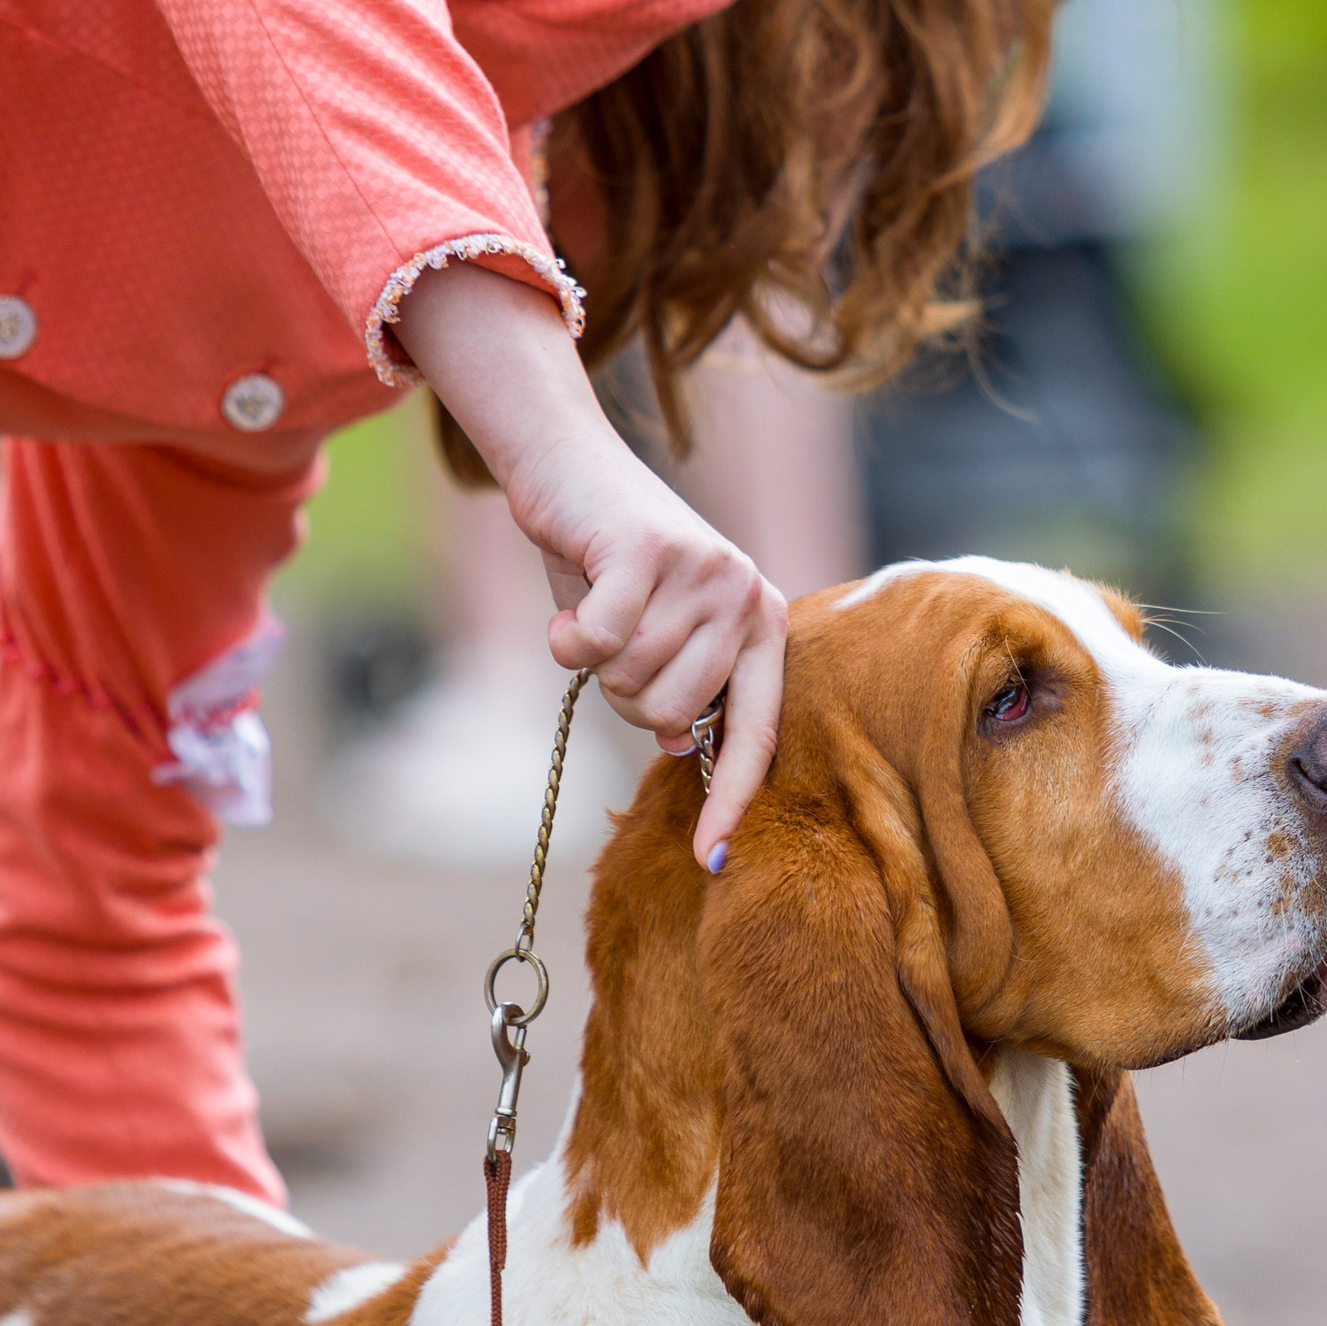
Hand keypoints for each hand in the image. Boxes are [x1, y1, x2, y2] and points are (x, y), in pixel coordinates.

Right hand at [511, 433, 786, 866]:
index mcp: (761, 624)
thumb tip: (681, 744)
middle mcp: (746, 596)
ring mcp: (705, 572)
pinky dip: (565, 638)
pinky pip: (596, 645)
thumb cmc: (610, 560)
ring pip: (632, 681)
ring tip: (597, 612)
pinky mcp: (650, 552)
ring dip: (594, 663)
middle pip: (672, 714)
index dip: (730, 800)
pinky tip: (567, 606)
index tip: (710, 860)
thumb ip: (680, 684)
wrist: (567, 464)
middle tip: (612, 643)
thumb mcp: (656, 628)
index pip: (756, 734)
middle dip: (624, 696)